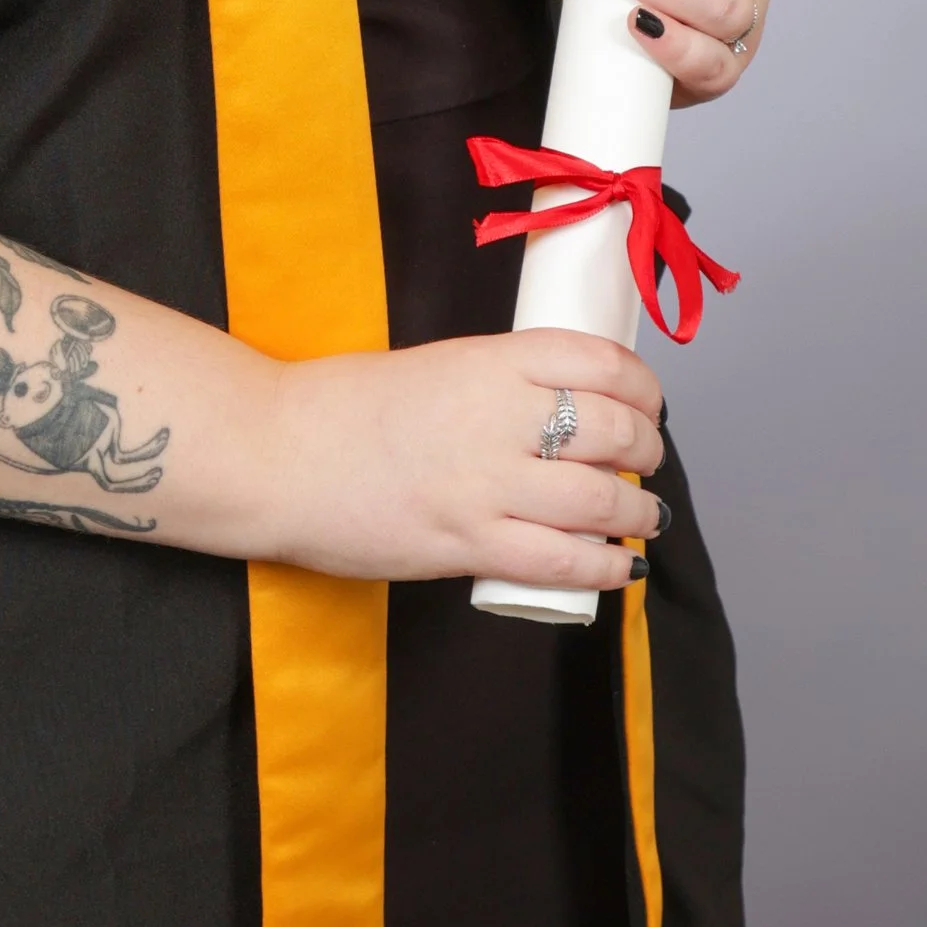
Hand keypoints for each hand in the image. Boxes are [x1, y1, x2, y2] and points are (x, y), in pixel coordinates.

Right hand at [259, 327, 664, 586]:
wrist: (276, 453)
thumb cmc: (340, 406)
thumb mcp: (432, 366)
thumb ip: (493, 384)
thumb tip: (553, 412)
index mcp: (488, 360)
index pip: (600, 362)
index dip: (644, 387)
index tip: (650, 402)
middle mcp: (497, 417)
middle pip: (613, 431)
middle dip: (647, 450)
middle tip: (647, 460)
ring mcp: (485, 485)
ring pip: (600, 500)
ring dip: (638, 511)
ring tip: (643, 516)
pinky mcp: (467, 545)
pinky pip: (560, 561)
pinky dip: (605, 566)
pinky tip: (620, 566)